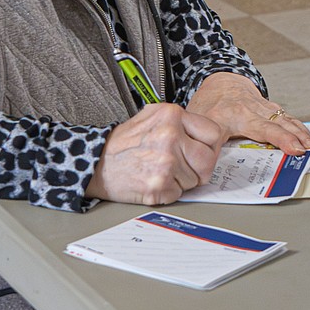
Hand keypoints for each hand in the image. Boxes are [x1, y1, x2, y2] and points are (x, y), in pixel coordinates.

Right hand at [88, 103, 220, 205]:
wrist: (96, 163)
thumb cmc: (124, 143)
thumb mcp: (152, 117)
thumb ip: (180, 123)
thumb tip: (208, 137)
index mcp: (172, 115)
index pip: (213, 133)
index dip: (209, 147)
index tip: (201, 152)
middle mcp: (171, 136)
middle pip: (208, 161)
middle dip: (199, 169)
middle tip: (184, 168)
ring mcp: (166, 162)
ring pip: (194, 180)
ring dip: (181, 181)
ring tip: (159, 171)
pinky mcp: (159, 185)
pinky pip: (179, 194)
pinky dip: (168, 192)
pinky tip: (152, 180)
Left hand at [185, 72, 309, 154]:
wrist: (219, 80)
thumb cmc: (209, 104)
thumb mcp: (201, 123)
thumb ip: (206, 144)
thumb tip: (208, 167)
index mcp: (234, 116)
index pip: (262, 129)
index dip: (280, 139)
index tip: (294, 149)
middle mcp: (252, 110)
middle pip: (279, 124)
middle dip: (296, 137)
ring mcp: (263, 107)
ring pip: (286, 119)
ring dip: (301, 132)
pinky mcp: (271, 107)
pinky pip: (287, 117)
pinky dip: (299, 127)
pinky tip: (308, 137)